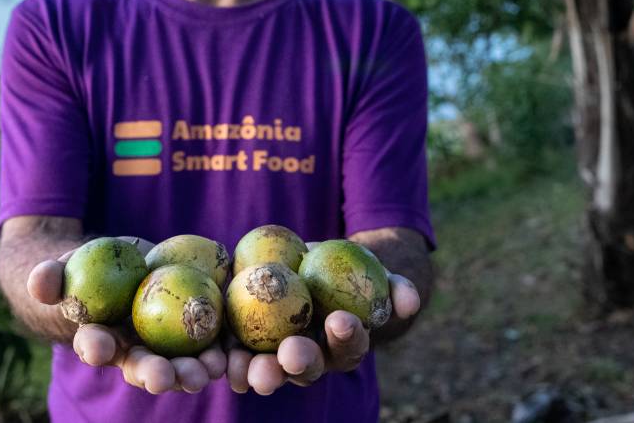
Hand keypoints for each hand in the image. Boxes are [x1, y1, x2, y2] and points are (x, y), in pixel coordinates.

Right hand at [26, 237, 227, 393]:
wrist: (124, 264)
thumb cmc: (87, 267)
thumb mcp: (67, 266)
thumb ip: (51, 275)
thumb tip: (38, 281)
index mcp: (100, 339)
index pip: (95, 345)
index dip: (96, 347)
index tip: (98, 346)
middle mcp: (133, 351)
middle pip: (143, 366)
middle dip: (153, 373)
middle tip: (162, 376)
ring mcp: (165, 346)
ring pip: (179, 363)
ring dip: (191, 371)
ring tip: (203, 372)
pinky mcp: (195, 332)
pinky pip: (209, 345)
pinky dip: (219, 352)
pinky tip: (228, 356)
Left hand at [225, 272, 421, 394]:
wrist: (308, 261)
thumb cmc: (350, 268)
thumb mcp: (375, 271)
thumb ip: (394, 286)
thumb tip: (409, 302)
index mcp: (342, 344)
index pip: (349, 346)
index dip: (347, 337)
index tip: (341, 319)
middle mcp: (311, 357)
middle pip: (306, 367)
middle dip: (299, 363)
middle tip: (292, 352)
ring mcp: (275, 354)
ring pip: (270, 369)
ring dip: (262, 373)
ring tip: (253, 370)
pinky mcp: (244, 342)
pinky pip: (237, 355)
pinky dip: (230, 361)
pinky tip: (224, 362)